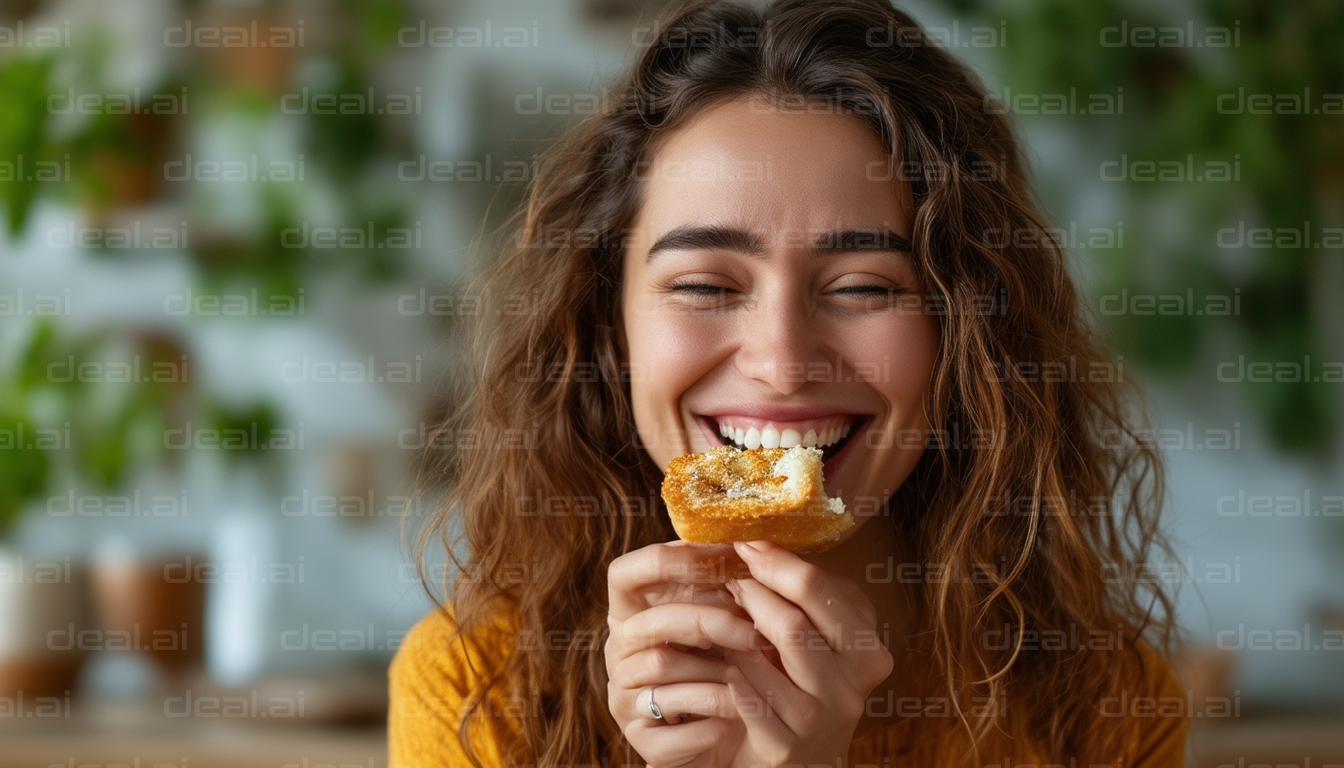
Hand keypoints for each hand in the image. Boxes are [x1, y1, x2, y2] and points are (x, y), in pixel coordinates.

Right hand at [605, 541, 771, 765]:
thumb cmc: (719, 667)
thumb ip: (719, 589)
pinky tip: (739, 712)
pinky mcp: (641, 738)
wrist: (720, 738)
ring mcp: (624, 696)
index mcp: (630, 614)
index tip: (720, 560)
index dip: (667, 562)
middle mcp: (619, 652)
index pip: (623, 574)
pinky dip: (712, 714)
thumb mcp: (716, 623)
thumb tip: (752, 546)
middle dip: (708, 621)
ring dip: (715, 670)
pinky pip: (674, 720)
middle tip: (754, 632)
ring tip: (753, 676)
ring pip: (662, 667)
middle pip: (651, 622)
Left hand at [719, 539, 893, 765]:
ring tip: (723, 619)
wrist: (803, 757)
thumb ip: (809, 598)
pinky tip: (727, 665)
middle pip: (793, 624)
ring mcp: (820, 721)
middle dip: (753, 594)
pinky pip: (749, 698)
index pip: (820, 592)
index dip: (778, 563)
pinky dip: (733, 674)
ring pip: (767, 659)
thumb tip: (762, 546)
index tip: (747, 545)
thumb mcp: (823, 639)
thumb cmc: (807, 683)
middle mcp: (852, 688)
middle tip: (729, 579)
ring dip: (737, 634)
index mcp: (868, 652)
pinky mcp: (787, 748)